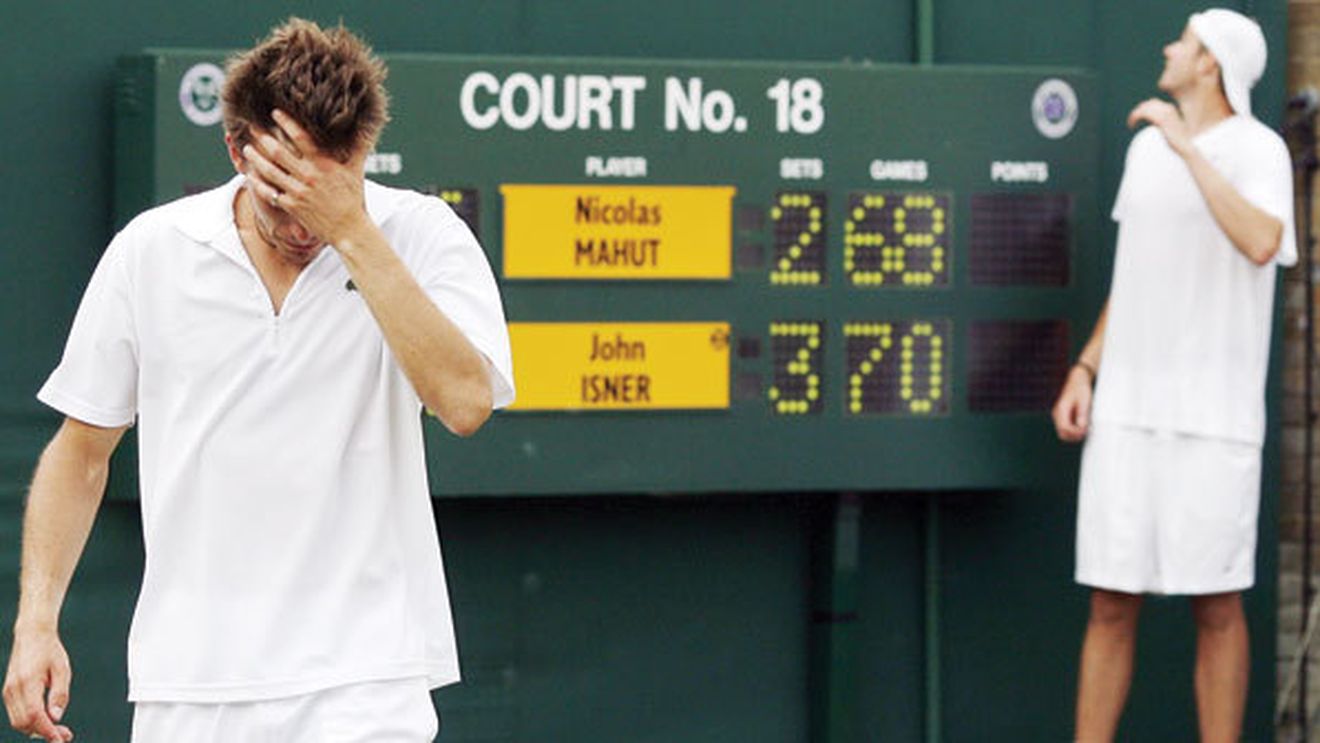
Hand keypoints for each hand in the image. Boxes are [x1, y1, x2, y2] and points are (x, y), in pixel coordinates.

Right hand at [4, 626, 72, 741]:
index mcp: (28, 683)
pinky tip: (46, 720)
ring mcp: (8, 691)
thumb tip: (56, 718)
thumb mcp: (62, 670)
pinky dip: (30, 722)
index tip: (60, 739)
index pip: (35, 715)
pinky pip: (17, 714)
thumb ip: (59, 694)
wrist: (32, 635)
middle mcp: (13, 689)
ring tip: (58, 730)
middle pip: (24, 723)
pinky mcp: (8, 692)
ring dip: (36, 729)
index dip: (47, 731)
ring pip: (18, 722)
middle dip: (43, 733)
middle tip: (64, 735)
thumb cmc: (50, 651)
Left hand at [241, 109, 371, 246]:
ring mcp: (298, 191)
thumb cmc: (354, 199)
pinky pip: (269, 193)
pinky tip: (249, 176)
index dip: (286, 123)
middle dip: (263, 138)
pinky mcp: (292, 206)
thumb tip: (369, 128)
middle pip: (279, 152)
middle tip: (252, 127)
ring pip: (270, 171)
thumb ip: (359, 147)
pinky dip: (257, 184)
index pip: (301, 137)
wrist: (349, 229)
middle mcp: (308, 176)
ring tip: (247, 149)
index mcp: (323, 164)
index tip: (275, 112)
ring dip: (255, 158)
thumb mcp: (356, 170)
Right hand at [1051, 366, 1093, 442]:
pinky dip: (1073, 430)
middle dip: (1073, 436)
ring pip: (1063, 432)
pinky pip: (1066, 427)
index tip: (1085, 431)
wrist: (1077, 379)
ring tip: (1085, 429)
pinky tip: (1082, 425)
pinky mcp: (1063, 415)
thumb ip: (1082, 415)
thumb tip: (1082, 428)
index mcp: (1061, 409)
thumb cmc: (1081, 388)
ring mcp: (1059, 415)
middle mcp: (1057, 413)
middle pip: (1062, 433)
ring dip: (1073, 434)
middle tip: (1085, 432)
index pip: (1064, 428)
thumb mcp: (1084, 401)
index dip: (1075, 433)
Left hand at [1126, 98, 1191, 153]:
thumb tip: (1152, 125)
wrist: (1184, 146)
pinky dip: (1134, 117)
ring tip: (1131, 124)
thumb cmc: (1177, 142)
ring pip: (1144, 108)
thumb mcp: (1168, 130)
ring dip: (1134, 115)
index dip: (1143, 109)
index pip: (1153, 103)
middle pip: (1148, 104)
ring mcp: (1164, 113)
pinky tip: (1131, 125)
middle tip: (1132, 122)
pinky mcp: (1160, 119)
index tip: (1138, 119)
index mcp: (1170, 109)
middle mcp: (1168, 108)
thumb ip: (1161, 125)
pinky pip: (1142, 113)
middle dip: (1138, 111)